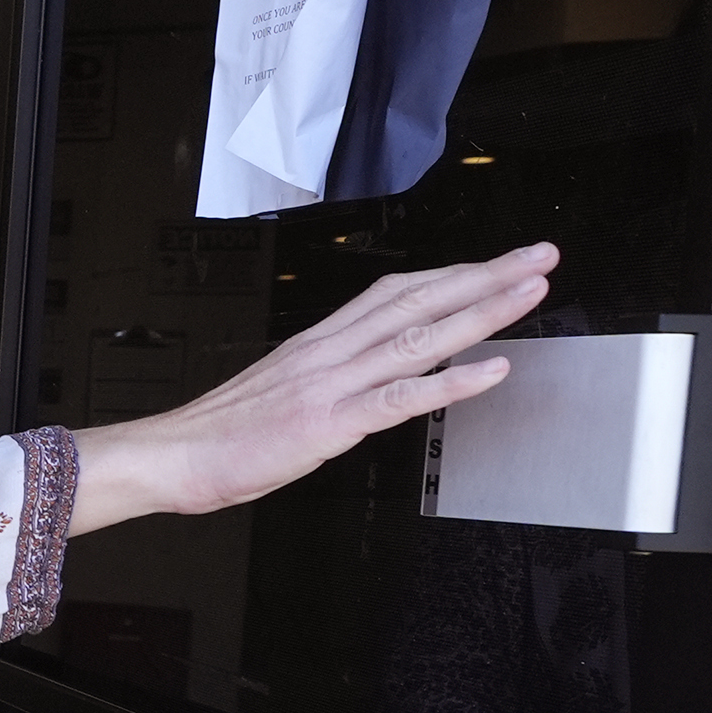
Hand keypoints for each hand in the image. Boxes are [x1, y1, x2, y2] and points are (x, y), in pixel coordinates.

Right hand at [67, 242, 555, 534]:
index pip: (398, 291)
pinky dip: (451, 382)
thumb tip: (369, 373)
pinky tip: (492, 370)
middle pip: (420, 299)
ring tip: (530, 292)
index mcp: (320, 342)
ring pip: (420, 337)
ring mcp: (332, 383)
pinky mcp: (330, 422)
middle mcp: (331, 351)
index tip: (497, 263)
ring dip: (482, 312)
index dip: (454, 274)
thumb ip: (330, 375)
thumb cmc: (220, 433)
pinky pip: (401, 398)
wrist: (172, 456)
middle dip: (486, 276)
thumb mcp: (282, 389)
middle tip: (539, 256)